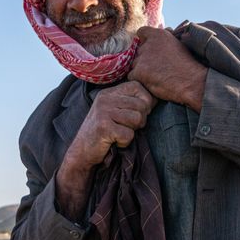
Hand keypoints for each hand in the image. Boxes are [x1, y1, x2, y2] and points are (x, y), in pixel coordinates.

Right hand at [55, 80, 155, 218]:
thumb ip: (132, 102)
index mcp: (110, 92)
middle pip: (142, 105)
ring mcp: (103, 111)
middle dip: (140, 120)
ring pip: (137, 119)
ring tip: (118, 133)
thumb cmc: (104, 133)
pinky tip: (113, 142)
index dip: (145, 102)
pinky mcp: (103, 127)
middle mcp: (106, 98)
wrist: (81, 152)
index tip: (136, 114)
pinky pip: (129, 134)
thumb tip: (157, 98)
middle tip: (125, 128)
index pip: (138, 87)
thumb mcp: (116, 112)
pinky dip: (124, 142)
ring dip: (131, 131)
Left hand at [128, 26, 207, 111]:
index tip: (149, 49)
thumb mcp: (179, 44)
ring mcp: (142, 58)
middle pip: (138, 51)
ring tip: (157, 76)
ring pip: (134, 64)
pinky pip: (132, 76)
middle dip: (144, 59)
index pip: (141, 32)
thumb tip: (166, 28)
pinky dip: (140, 80)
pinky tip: (152, 82)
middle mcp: (148, 44)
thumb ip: (167, 38)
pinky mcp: (139, 72)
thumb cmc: (188, 66)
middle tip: (158, 67)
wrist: (192, 82)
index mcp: (159, 35)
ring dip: (142, 70)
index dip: (144, 41)